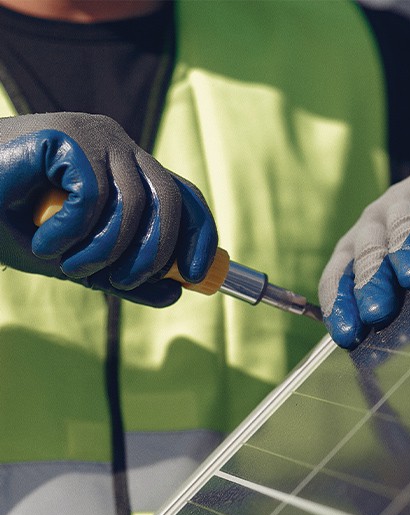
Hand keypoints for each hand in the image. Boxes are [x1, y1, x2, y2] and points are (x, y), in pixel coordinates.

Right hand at [0, 113, 217, 305]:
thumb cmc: (12, 226)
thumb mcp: (79, 261)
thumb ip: (124, 277)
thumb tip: (176, 293)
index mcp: (128, 170)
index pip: (184, 197)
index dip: (200, 236)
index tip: (198, 277)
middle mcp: (119, 147)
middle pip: (170, 202)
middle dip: (154, 254)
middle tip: (121, 281)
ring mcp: (95, 136)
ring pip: (134, 205)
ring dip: (103, 252)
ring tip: (68, 265)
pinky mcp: (67, 134)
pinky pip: (93, 196)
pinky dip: (70, 233)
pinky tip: (43, 239)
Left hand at [319, 166, 409, 347]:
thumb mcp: (397, 293)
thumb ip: (384, 315)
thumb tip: (369, 359)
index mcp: (351, 252)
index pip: (337, 278)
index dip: (340, 305)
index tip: (348, 334)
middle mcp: (370, 225)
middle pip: (366, 254)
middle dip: (371, 282)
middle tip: (377, 309)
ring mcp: (400, 201)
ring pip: (398, 225)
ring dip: (404, 249)